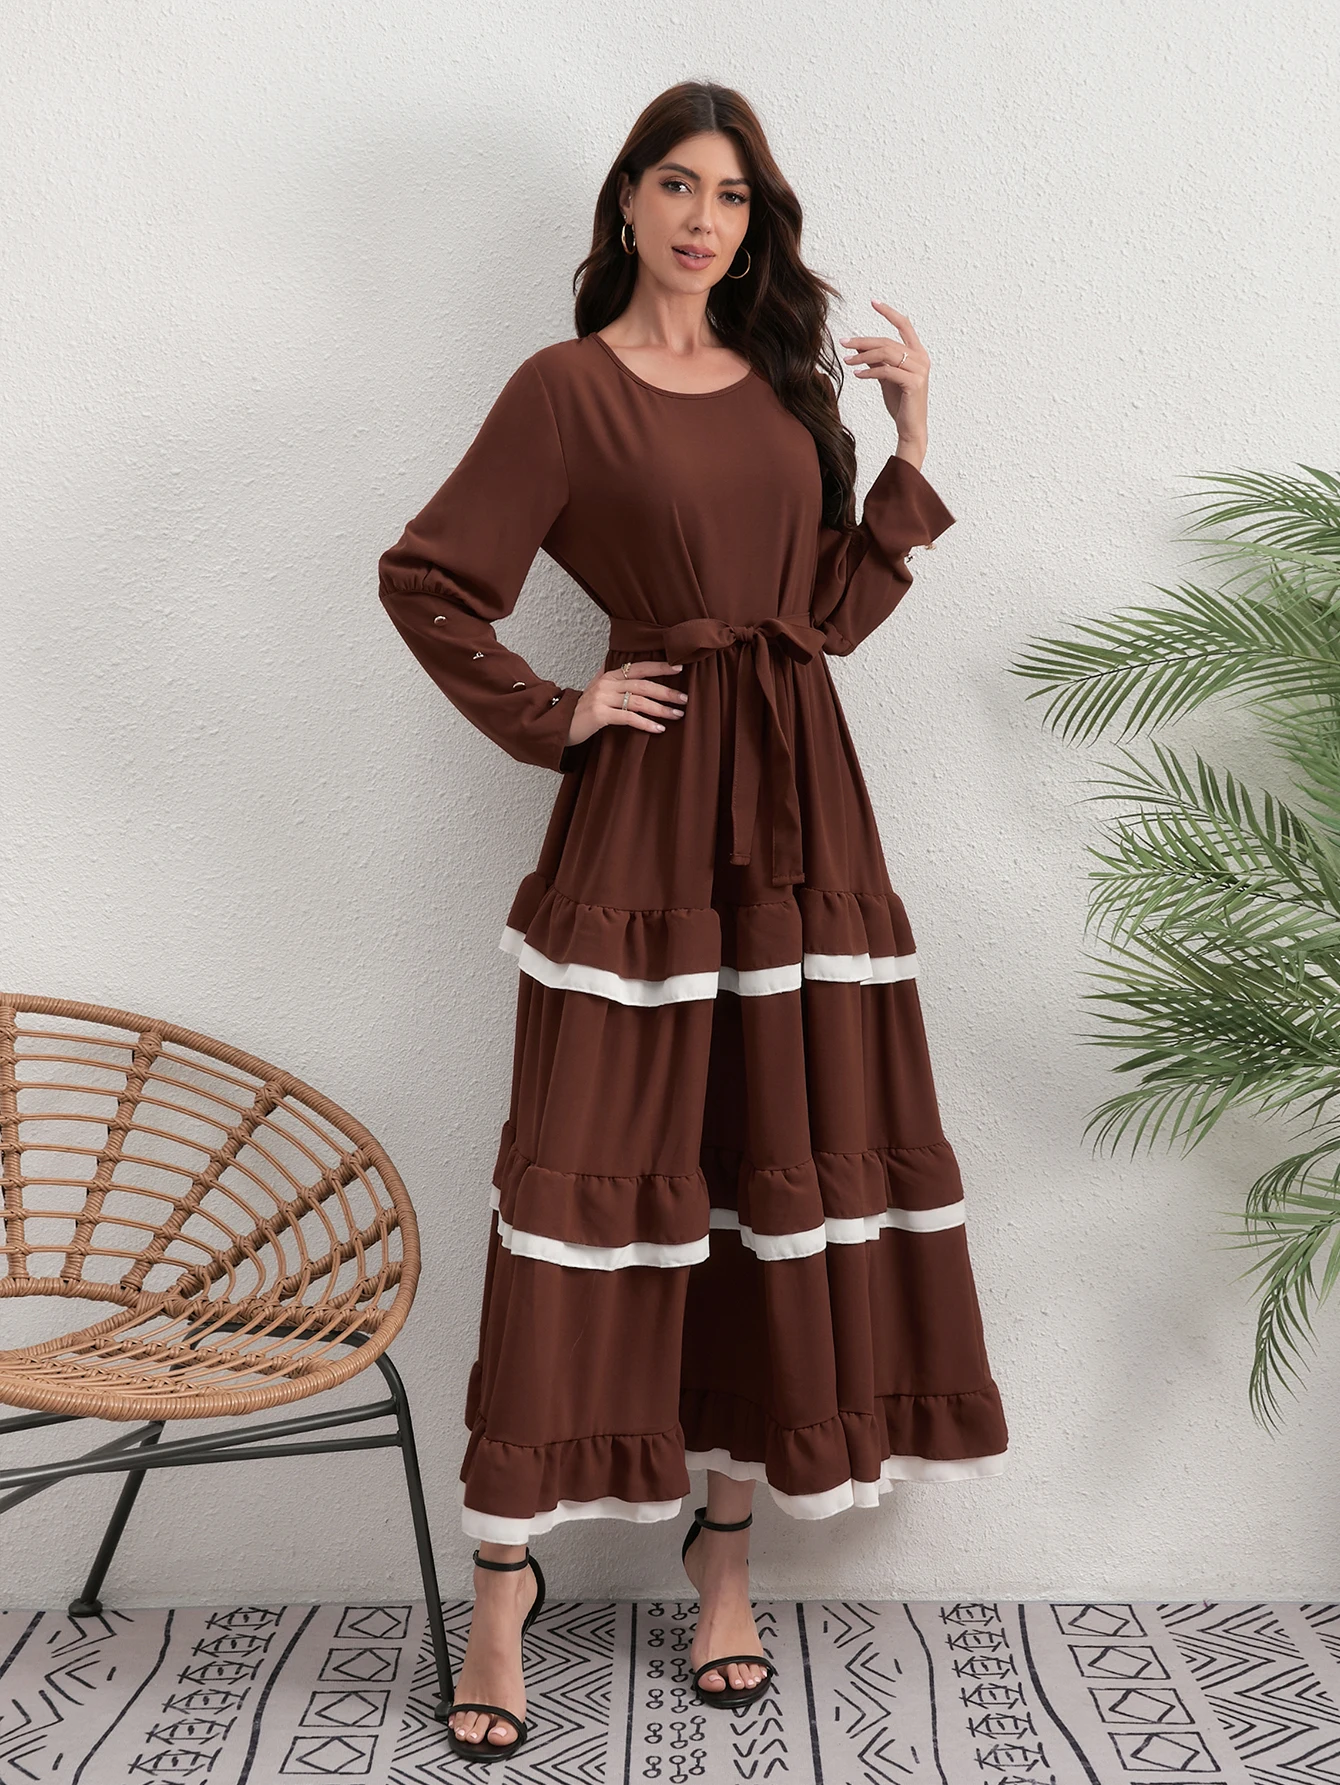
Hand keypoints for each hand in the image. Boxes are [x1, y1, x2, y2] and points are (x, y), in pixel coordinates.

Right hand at [567, 659, 687, 746]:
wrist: (560, 723)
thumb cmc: (581, 709)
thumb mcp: (595, 689)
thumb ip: (609, 678)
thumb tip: (622, 667)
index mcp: (609, 676)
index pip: (639, 667)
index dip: (659, 667)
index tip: (679, 668)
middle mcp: (606, 684)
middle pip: (643, 685)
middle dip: (666, 691)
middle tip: (684, 699)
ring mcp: (602, 698)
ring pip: (638, 701)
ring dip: (660, 709)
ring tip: (676, 715)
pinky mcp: (599, 714)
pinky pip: (628, 718)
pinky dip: (645, 724)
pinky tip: (658, 729)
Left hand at [838, 301, 930, 463]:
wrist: (910, 427)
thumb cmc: (900, 402)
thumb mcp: (885, 376)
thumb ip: (877, 360)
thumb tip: (859, 346)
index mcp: (917, 353)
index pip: (904, 325)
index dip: (889, 312)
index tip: (873, 302)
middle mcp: (921, 358)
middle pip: (888, 341)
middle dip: (864, 341)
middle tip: (844, 342)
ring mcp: (919, 370)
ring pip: (887, 354)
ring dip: (863, 356)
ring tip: (847, 361)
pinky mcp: (914, 383)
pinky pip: (887, 371)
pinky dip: (870, 372)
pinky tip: (857, 375)